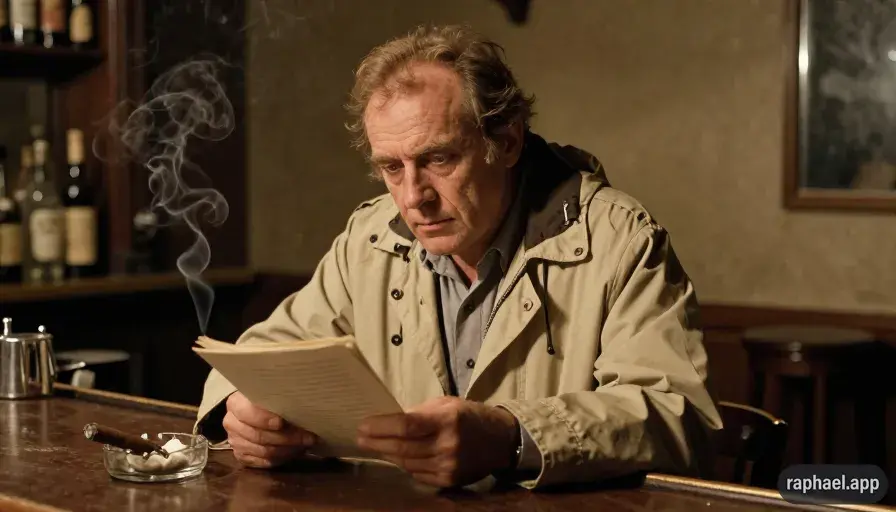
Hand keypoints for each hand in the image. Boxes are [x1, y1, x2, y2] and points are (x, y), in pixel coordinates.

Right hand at [223, 392, 316, 467]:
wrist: (252, 410)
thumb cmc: (266, 399)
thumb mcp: (271, 394)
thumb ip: (280, 400)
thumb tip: (305, 410)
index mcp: (236, 403)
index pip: (247, 413)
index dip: (264, 419)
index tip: (281, 423)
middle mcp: (231, 423)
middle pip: (258, 436)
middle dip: (287, 438)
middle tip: (308, 437)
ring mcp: (235, 441)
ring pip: (263, 451)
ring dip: (287, 449)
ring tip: (304, 445)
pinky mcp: (241, 456)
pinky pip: (263, 462)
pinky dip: (281, 458)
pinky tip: (293, 452)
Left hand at [356, 396, 518, 487]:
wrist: (500, 440)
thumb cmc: (469, 416)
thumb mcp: (446, 404)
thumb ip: (418, 413)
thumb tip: (388, 422)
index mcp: (447, 420)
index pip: (406, 426)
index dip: (381, 427)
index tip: (363, 425)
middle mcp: (448, 445)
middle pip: (402, 448)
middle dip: (376, 443)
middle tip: (360, 438)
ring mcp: (449, 466)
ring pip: (407, 463)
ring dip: (388, 455)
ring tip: (375, 446)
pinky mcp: (449, 480)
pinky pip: (417, 474)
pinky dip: (405, 466)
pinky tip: (397, 457)